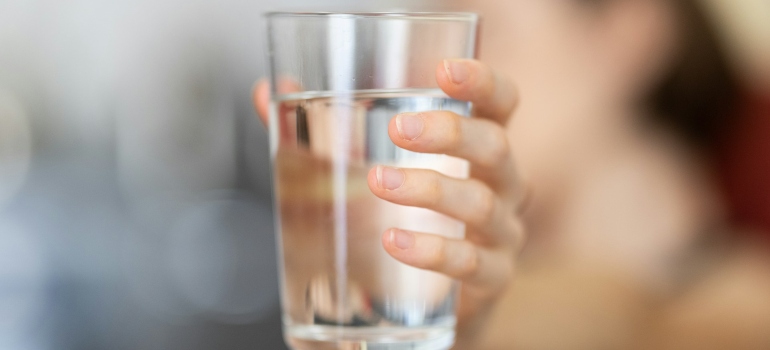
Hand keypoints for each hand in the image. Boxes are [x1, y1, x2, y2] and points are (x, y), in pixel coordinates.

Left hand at [253, 59, 525, 348]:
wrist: (427, 297)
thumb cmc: (406, 215)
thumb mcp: (369, 165)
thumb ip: (321, 129)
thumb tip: (268, 93)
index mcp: (478, 147)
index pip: (501, 103)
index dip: (482, 82)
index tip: (443, 70)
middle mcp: (501, 184)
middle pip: (495, 147)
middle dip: (448, 133)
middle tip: (397, 130)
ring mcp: (501, 232)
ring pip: (480, 203)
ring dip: (428, 189)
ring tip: (379, 182)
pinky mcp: (491, 278)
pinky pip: (471, 263)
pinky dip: (432, 250)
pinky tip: (395, 241)